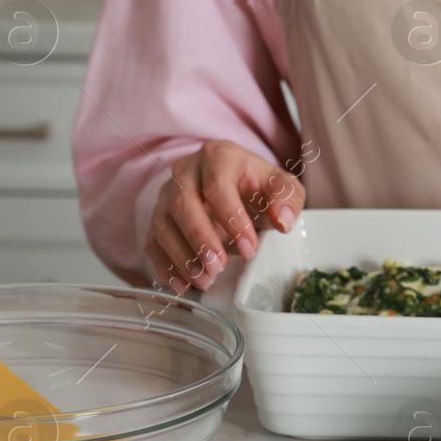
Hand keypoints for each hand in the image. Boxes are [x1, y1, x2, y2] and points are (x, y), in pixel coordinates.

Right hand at [144, 140, 304, 291]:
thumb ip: (288, 199)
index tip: (249, 248)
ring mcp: (166, 195)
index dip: (232, 219)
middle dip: (200, 239)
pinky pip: (152, 243)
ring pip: (163, 225)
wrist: (236, 187)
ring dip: (182, 257)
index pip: (218, 185)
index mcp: (218, 156)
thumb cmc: (257, 187)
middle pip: (182, 204)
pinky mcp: (158, 218)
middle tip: (219, 267)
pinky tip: (183, 285)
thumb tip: (283, 221)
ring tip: (206, 279)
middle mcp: (185, 172)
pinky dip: (165, 267)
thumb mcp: (282, 187)